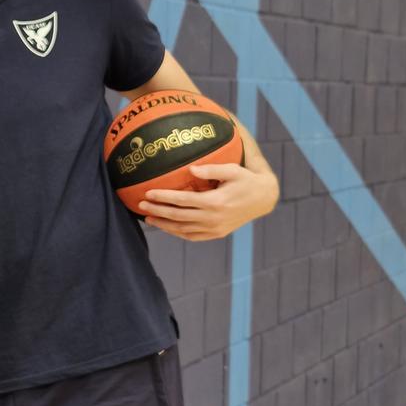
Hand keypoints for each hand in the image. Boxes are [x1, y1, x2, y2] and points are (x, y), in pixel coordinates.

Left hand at [139, 162, 278, 240]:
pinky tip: (166, 227)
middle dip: (158, 211)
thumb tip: (190, 169)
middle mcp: (214, 218)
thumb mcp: (232, 170)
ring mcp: (215, 228)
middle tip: (140, 205)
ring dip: (164, 225)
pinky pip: (193, 236)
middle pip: (178, 216)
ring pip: (183, 230)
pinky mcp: (217, 234)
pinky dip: (177, 233)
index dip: (164, 197)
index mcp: (216, 202)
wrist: (264, 198)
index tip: (147, 193)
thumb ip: (211, 169)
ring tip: (147, 217)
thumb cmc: (246, 179)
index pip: (183, 200)